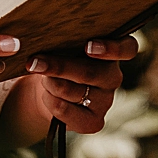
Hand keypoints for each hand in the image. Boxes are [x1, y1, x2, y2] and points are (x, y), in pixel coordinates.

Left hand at [23, 36, 138, 133]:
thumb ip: (57, 36)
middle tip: (35, 62)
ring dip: (50, 84)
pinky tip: (46, 95)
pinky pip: (69, 113)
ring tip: (40, 75)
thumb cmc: (55, 54)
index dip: (112, 48)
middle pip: (91, 72)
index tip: (88, 46)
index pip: (127, 49)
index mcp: (112, 50)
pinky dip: (51, 103)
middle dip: (59, 67)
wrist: (46, 87)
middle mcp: (113, 76)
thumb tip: (29, 38)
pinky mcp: (94, 121)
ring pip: (75, 92)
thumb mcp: (59, 41)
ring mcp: (106, 100)